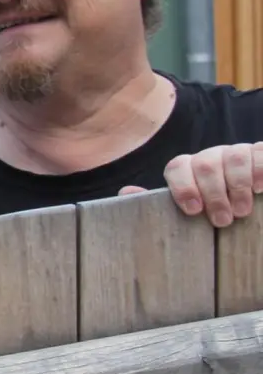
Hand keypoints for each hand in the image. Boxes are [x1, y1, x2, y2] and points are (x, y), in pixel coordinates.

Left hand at [121, 142, 262, 227]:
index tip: (193, 210)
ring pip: (234, 157)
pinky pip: (260, 154)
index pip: (177, 167)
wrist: (247, 200)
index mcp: (188, 168)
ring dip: (237, 185)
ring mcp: (237, 152)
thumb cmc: (212, 207)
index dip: (182, 187)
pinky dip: (260, 170)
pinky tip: (260, 188)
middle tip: (222, 220)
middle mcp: (211, 156)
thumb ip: (159, 201)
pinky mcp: (260, 153)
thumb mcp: (188, 207)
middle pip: (205, 164)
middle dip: (213, 193)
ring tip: (242, 211)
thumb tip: (125, 192)